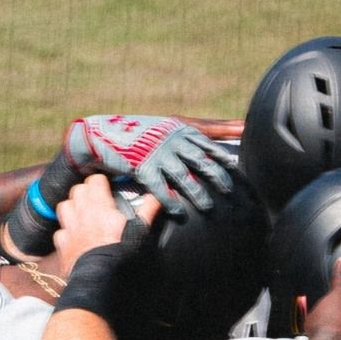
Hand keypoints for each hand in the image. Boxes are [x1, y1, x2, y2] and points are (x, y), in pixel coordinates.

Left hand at [53, 175, 161, 272]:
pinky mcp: (62, 245)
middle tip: (96, 198)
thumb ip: (147, 210)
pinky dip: (66, 231)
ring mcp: (70, 229)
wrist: (100, 280)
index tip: (108, 186)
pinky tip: (74, 235)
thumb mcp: (139, 232)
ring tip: (81, 212)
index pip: (94, 180)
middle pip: (77, 190)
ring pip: (64, 206)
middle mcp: (81, 213)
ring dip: (72, 206)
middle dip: (86, 191)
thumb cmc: (120, 255)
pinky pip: (61, 231)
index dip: (101, 181)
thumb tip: (157, 196)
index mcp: (100, 207)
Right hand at [61, 114, 235, 217]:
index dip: (223, 158)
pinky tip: (180, 213)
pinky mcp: (142, 167)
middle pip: (201, 161)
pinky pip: (161, 188)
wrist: (103, 134)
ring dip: (198, 194)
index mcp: (179, 129)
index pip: (208, 144)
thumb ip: (199, 130)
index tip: (237, 171)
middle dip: (217, 177)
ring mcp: (157, 153)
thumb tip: (236, 127)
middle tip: (230, 192)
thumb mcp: (169, 126)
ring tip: (208, 208)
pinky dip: (171, 201)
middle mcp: (171, 140)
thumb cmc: (142, 132)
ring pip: (184, 177)